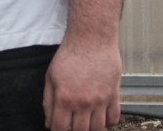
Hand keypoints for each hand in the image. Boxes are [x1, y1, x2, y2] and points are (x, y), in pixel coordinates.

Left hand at [43, 0, 126, 129]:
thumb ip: (48, 101)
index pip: (60, 128)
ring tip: (87, 122)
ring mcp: (100, 100)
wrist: (91, 39)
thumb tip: (48, 121)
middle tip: (74, 124)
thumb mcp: (50, 76)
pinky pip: (114, 118)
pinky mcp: (114, 95)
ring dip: (92, 128)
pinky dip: (109, 122)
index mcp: (64, 98)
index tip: (59, 129)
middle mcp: (83, 102)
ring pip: (99, 128)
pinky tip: (101, 116)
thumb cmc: (69, 55)